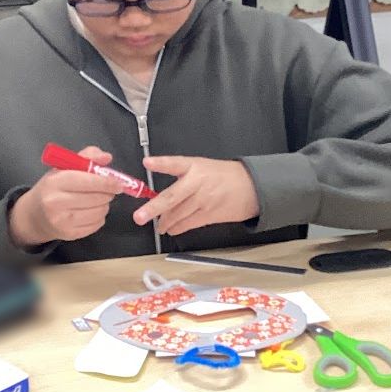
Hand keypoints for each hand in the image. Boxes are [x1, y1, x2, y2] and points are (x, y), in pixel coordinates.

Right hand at [9, 146, 121, 246]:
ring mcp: (62, 221)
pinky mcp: (69, 234)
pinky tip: (91, 211)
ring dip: (104, 204)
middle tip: (108, 190)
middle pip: (97, 198)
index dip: (107, 182)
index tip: (119, 182)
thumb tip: (107, 157)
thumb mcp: (64, 167)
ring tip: (96, 200)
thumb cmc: (52, 188)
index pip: (88, 181)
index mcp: (55, 182)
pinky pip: (97, 224)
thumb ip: (87, 157)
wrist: (34, 215)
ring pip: (99, 211)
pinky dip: (99, 217)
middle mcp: (56, 202)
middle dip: (108, 193)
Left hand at [133, 156, 258, 235]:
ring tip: (158, 225)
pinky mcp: (209, 215)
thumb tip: (160, 196)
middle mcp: (198, 183)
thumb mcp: (203, 167)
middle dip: (153, 208)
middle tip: (139, 216)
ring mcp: (203, 201)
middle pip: (171, 197)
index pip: (175, 163)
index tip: (147, 162)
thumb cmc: (223, 176)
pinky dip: (177, 228)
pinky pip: (188, 224)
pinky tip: (171, 229)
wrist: (250, 187)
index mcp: (195, 166)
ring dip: (164, 222)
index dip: (160, 163)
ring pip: (178, 214)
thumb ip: (182, 178)